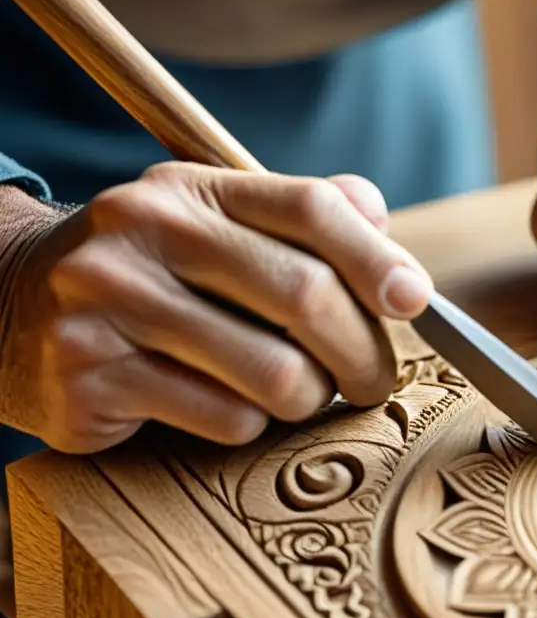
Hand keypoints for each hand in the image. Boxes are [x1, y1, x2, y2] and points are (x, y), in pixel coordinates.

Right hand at [0, 163, 432, 452]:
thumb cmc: (150, 278)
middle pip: (306, 296)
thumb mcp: (213, 227)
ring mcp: (109, 303)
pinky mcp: (91, 375)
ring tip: (294, 396)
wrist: (9, 311)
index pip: (309, 208)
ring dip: (307, 398)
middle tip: (373, 383)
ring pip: (275, 373)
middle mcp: (144, 232)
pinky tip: (224, 410)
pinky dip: (248, 426)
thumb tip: (379, 217)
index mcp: (191, 190)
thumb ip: (296, 216)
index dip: (377, 260)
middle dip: (363, 355)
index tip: (415, 302)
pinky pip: (226, 419)